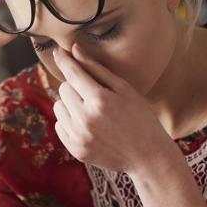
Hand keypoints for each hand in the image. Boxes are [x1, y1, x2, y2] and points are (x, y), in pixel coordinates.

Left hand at [52, 44, 175, 173]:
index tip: (58, 51)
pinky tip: (88, 124)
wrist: (148, 156)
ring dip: (70, 104)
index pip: (73, 73)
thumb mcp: (124, 89)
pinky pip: (59, 125)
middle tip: (94, 93)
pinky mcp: (76, 149)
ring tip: (91, 110)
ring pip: (58, 107)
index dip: (64, 60)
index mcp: (100, 100)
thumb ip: (97, 69)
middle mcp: (86, 119)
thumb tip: (74, 50)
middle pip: (63, 89)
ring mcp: (79, 137)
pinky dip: (69, 121)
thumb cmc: (140, 117)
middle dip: (75, 86)